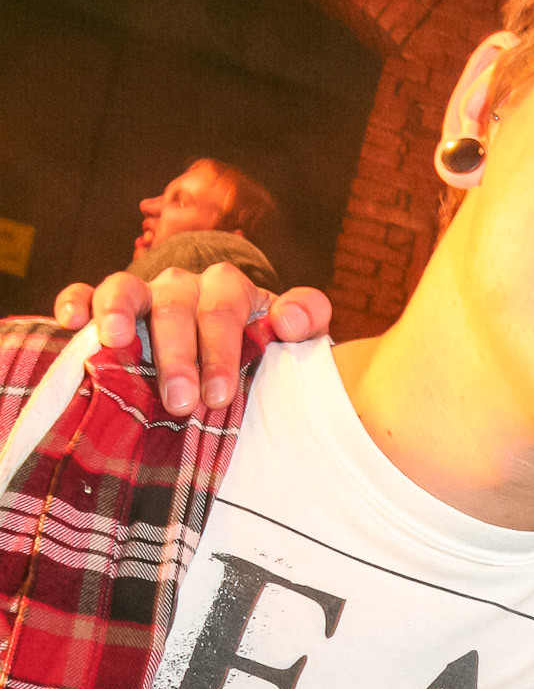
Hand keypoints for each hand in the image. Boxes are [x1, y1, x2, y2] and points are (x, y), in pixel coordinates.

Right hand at [53, 268, 330, 415]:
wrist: (225, 353)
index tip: (221, 394)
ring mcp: (145, 294)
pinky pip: (87, 294)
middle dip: (179, 355)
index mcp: (229, 290)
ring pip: (127, 289)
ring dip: (120, 313)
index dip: (222, 348)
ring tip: (116, 343)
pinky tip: (72, 323)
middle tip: (182, 402)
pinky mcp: (109, 308)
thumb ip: (307, 321)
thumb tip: (288, 321)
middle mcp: (185, 285)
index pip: (226, 307)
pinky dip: (77, 303)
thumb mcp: (293, 341)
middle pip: (177, 306)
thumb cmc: (260, 353)